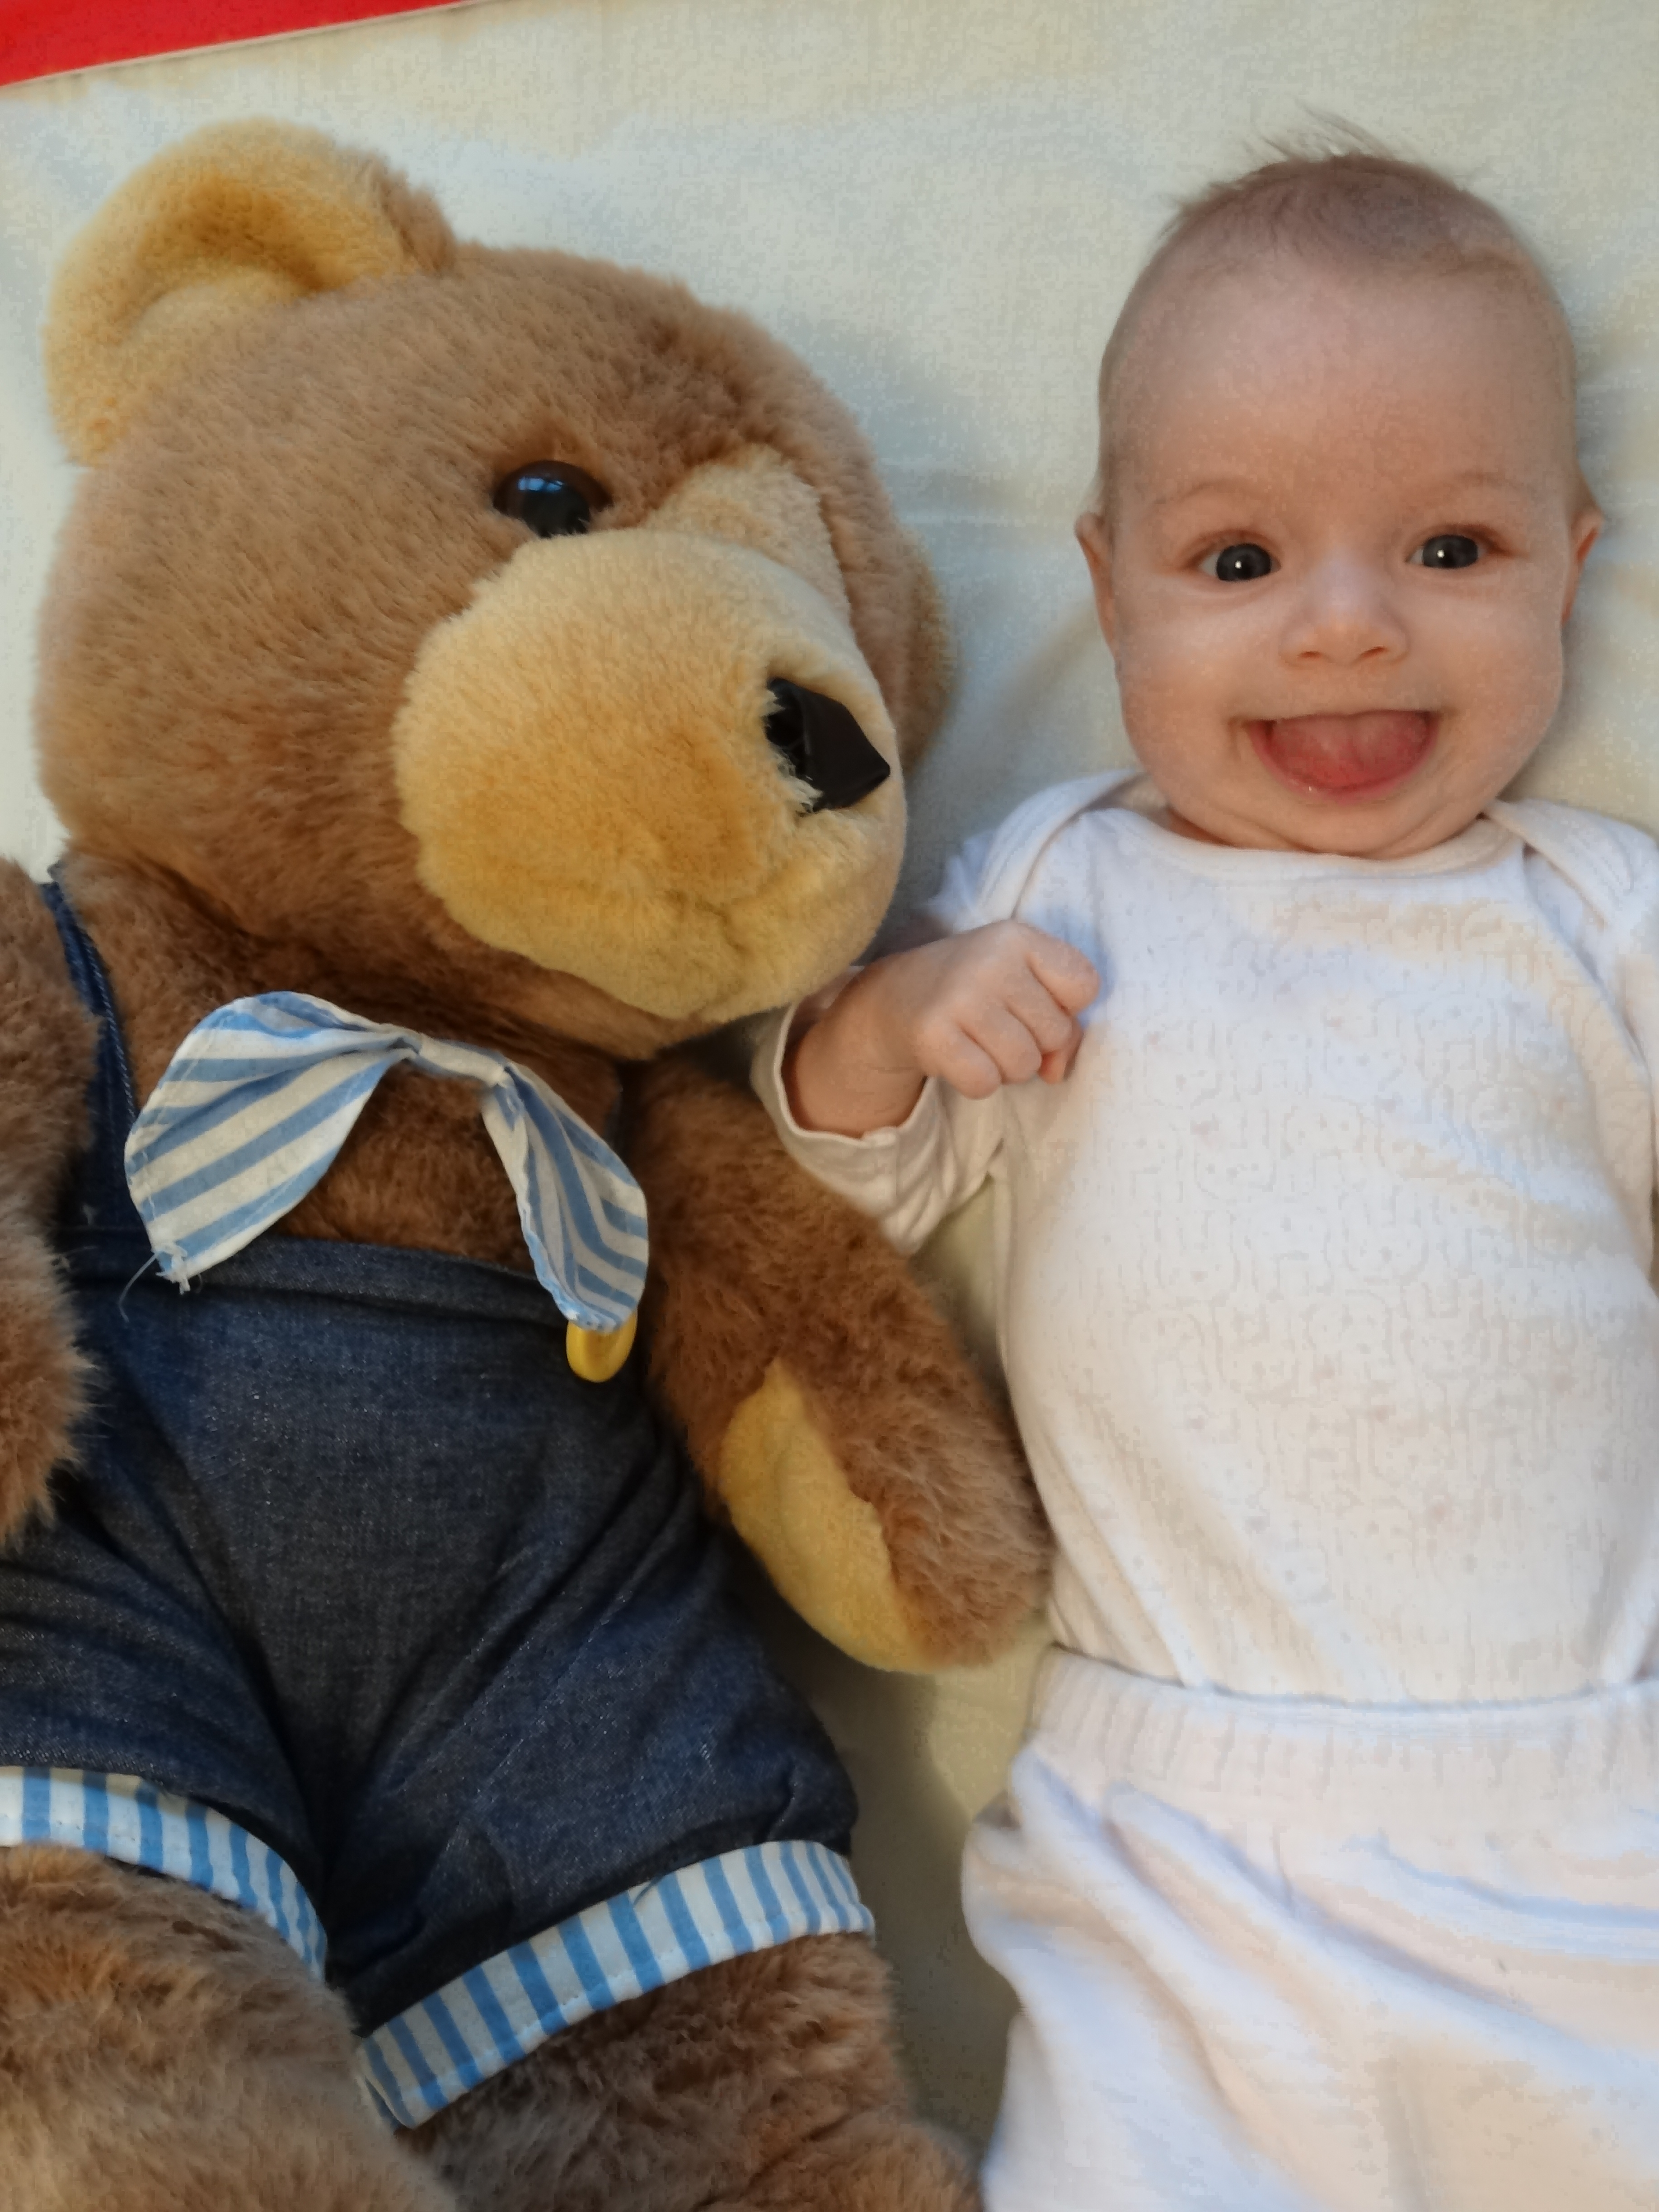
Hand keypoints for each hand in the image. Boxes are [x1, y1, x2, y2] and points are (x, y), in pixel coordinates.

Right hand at [785, 922, 1099, 1135]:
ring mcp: (960, 996)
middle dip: (1033, 1043)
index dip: (1066, 1008)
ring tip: (979, 1042)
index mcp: (1018, 937)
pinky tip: (959, 1056)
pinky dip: (977, 1082)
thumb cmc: (974, 991)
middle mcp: (990, 960)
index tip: (1032, 1003)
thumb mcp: (1021, 985)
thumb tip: (1056, 1072)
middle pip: (1055, 1032)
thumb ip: (1060, 1022)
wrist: (893, 996)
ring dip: (1006, 1067)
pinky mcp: (933, 1034)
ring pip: (1023, 1064)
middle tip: (997, 1027)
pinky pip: (984, 1083)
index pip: (1084, 986)